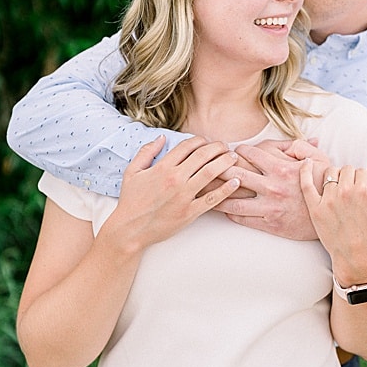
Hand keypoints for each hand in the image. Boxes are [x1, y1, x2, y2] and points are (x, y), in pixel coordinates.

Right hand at [97, 135, 241, 256]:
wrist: (131, 229)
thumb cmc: (131, 200)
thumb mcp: (132, 171)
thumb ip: (146, 152)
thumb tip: (162, 137)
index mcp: (162, 168)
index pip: (187, 146)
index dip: (200, 140)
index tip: (206, 140)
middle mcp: (175, 179)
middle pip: (203, 156)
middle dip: (217, 147)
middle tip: (225, 146)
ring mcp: (184, 196)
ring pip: (211, 173)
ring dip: (225, 162)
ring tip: (234, 158)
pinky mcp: (190, 212)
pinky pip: (213, 199)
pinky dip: (226, 189)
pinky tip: (235, 182)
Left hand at [213, 138, 330, 239]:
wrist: (337, 214)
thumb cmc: (326, 183)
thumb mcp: (318, 159)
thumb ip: (299, 146)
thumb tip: (283, 140)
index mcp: (281, 168)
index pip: (249, 154)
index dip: (237, 151)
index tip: (230, 152)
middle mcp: (273, 187)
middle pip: (234, 176)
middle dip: (217, 169)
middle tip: (206, 166)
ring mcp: (270, 207)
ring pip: (233, 202)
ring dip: (216, 195)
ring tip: (203, 190)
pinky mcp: (271, 224)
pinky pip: (243, 219)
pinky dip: (230, 213)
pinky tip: (221, 208)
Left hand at [300, 159, 366, 284]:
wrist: (356, 255)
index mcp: (365, 190)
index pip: (360, 170)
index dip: (360, 179)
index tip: (359, 189)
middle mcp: (346, 192)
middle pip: (345, 169)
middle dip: (348, 176)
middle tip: (348, 191)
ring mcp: (329, 199)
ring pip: (329, 173)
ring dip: (333, 176)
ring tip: (336, 189)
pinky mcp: (315, 207)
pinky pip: (306, 183)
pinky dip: (305, 170)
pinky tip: (306, 163)